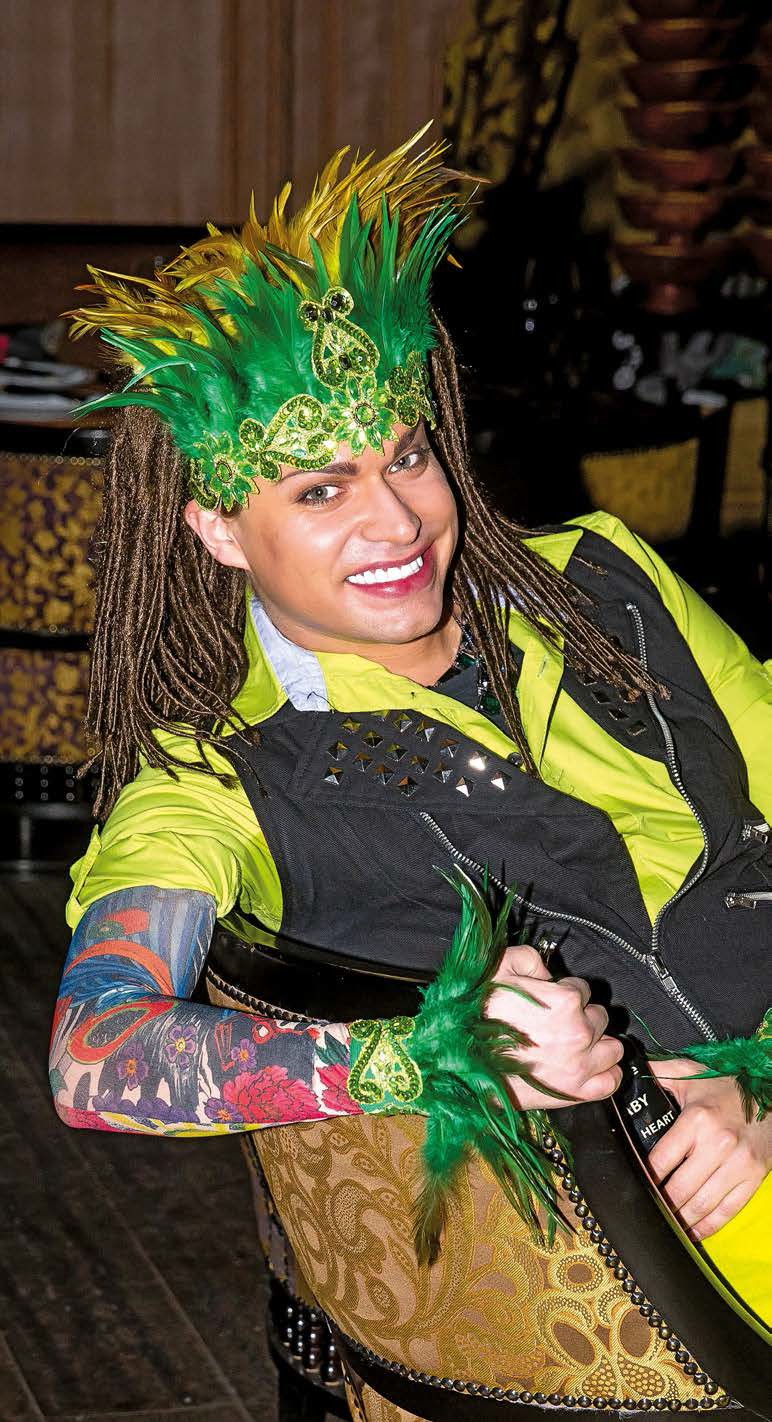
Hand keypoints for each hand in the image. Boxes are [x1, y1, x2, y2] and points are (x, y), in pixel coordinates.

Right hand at [484, 946, 623, 1110]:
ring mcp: (580, 1065)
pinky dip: (608, 1073)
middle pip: (600, 1017)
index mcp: (565, 1000)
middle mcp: (579, 1031)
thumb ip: (530, 958)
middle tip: (561, 1023)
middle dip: (583, 1017)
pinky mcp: (575, 1092)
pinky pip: (611, 1082)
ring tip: (580, 1045)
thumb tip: (546, 973)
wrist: (461, 1062)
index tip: (553, 1000)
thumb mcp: (499, 966)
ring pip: (612, 1048)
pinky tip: (594, 1067)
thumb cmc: (477, 1016)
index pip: (582, 989)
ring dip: (599, 1044)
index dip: (566, 992)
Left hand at [648, 1058, 771, 1239]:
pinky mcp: (753, 1177)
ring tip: (668, 1224)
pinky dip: (709, 1225)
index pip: (662, 1159)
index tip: (637, 1185)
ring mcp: (738, 1164)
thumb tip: (629, 1074)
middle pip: (680, 1187)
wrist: (771, 1094)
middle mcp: (717, 1143)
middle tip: (650, 1209)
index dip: (647, 1176)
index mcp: (697, 1119)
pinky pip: (728, 1209)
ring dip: (682, 1218)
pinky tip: (694, 1231)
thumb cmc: (727, 1088)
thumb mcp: (691, 1074)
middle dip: (662, 1202)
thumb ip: (660, 1073)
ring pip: (702, 1204)